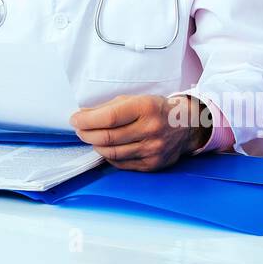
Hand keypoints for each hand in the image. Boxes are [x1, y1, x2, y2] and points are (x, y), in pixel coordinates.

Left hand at [70, 94, 209, 170]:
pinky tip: (106, 148)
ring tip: (91, 138)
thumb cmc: (156, 109)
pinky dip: (109, 156)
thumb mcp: (135, 99)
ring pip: (112, 153)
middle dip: (86, 134)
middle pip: (107, 138)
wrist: (187, 126)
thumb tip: (83, 115)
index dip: (87, 120)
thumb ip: (109, 107)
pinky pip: (121, 164)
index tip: (75, 119)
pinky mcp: (152, 165)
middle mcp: (151, 130)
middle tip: (79, 129)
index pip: (109, 118)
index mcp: (145, 108)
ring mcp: (153, 150)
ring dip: (95, 145)